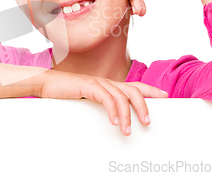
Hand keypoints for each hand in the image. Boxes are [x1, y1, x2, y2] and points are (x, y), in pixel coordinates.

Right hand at [36, 70, 167, 135]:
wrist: (46, 83)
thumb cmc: (66, 93)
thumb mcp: (87, 100)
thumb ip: (101, 104)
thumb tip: (114, 117)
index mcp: (107, 84)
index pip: (134, 85)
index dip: (150, 90)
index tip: (165, 95)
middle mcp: (106, 81)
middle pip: (133, 90)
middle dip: (144, 105)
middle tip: (148, 121)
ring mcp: (97, 82)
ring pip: (121, 96)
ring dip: (127, 115)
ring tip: (128, 130)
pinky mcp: (88, 85)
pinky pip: (106, 98)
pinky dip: (112, 110)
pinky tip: (114, 122)